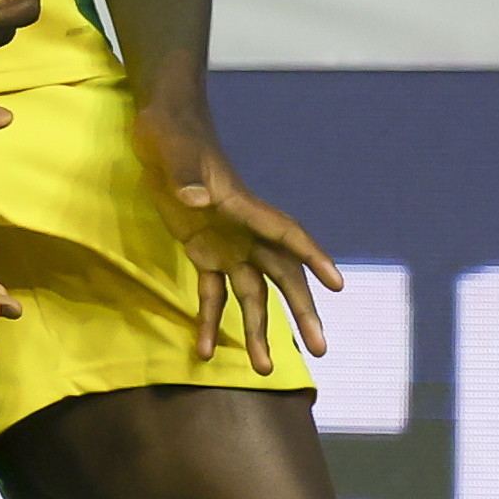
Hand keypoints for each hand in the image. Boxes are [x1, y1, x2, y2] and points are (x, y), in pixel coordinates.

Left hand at [134, 102, 340, 374]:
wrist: (161, 127)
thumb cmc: (171, 133)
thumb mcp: (171, 150)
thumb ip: (184, 174)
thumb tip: (194, 198)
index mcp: (244, 207)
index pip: (286, 235)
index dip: (313, 257)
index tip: (337, 284)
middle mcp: (245, 232)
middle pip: (283, 276)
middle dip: (302, 312)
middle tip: (320, 349)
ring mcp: (229, 245)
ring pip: (253, 295)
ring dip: (258, 331)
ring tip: (263, 371)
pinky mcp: (205, 253)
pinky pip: (214, 294)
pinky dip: (210, 322)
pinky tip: (205, 352)